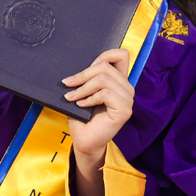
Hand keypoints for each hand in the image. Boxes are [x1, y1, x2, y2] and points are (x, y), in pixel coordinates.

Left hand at [64, 49, 134, 166]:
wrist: (84, 141)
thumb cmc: (83, 118)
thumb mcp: (84, 91)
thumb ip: (89, 77)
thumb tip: (79, 64)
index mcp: (119, 81)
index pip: (122, 55)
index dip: (104, 55)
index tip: (85, 68)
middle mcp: (127, 88)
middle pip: (106, 66)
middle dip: (83, 74)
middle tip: (68, 83)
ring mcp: (128, 100)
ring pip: (104, 79)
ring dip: (83, 88)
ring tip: (71, 97)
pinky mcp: (124, 110)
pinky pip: (106, 94)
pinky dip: (89, 98)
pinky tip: (81, 105)